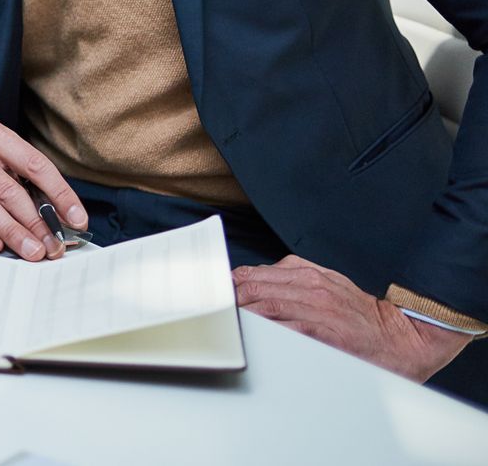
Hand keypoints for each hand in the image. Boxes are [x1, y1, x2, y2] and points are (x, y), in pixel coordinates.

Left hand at [233, 256, 470, 381]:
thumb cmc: (361, 315)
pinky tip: (250, 334)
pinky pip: (287, 328)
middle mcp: (311, 286)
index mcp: (307, 273)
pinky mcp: (326, 331)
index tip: (211, 292)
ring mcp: (318, 308)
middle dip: (227, 299)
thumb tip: (252, 283)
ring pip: (265, 305)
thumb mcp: (326, 285)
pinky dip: (265, 329)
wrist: (403, 336)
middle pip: (254, 288)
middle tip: (207, 309)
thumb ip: (291, 281)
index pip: (254, 274)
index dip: (229, 284)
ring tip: (220, 321)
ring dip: (240, 314)